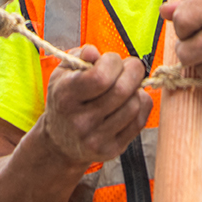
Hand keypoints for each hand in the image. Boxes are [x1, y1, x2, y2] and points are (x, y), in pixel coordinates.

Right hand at [35, 45, 149, 167]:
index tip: (111, 60)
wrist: (60, 143)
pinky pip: (139, 121)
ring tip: (127, 86)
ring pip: (134, 105)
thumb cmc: (65, 100)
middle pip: (122, 90)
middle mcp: (80, 121)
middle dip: (133, 70)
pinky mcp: (111, 149)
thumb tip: (94, 52)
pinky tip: (130, 101)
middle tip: (131, 67)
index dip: (113, 61)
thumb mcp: (63, 73)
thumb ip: (79, 57)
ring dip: (136, 89)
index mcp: (65, 96)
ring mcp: (96, 138)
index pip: (101, 76)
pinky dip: (141, 105)